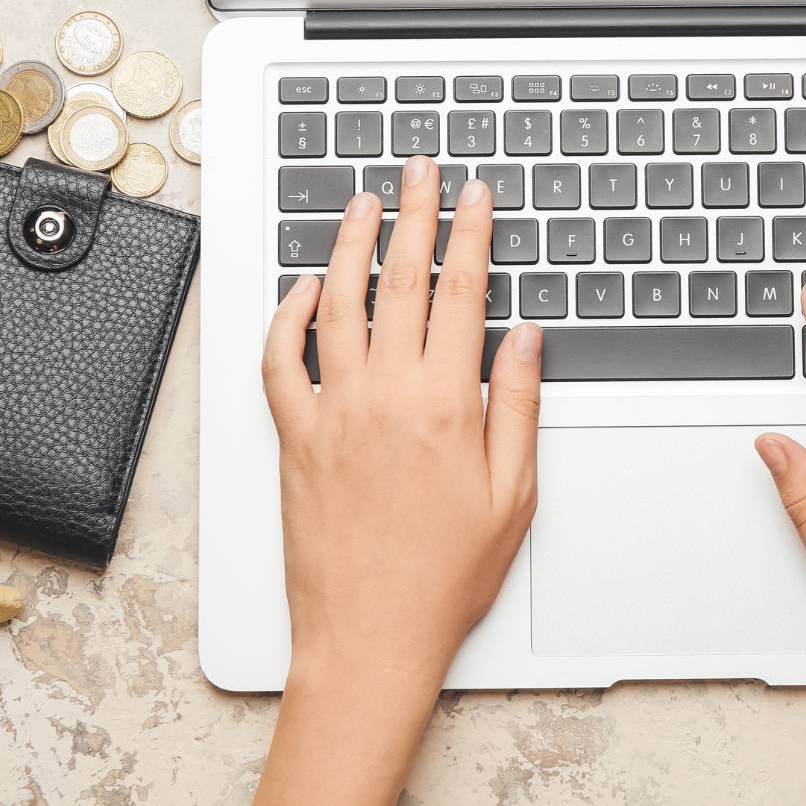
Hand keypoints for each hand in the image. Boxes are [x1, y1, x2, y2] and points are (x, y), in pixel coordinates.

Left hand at [261, 155, 542, 679]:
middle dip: (412, 213)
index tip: (474, 194)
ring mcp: (332, 412)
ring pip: (335, 303)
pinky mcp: (293, 438)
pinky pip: (280, 361)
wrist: (371, 635)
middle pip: (400, 280)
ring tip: (360, 204)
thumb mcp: (513, 493)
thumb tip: (524, 337)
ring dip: (348, 245)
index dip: (470, 232)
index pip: (461, 292)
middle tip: (417, 169)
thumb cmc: (445, 577)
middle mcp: (384, 395)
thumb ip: (517, 404)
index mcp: (446, 403)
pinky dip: (286, 316)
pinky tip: (300, 290)